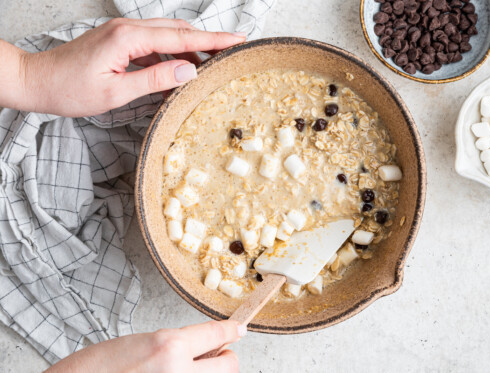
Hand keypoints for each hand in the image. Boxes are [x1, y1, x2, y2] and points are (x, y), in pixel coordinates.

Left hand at [10, 18, 245, 116]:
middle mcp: (127, 28)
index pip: (182, 37)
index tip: (238, 40)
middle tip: (231, 52)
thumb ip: (155, 78)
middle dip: (207, 41)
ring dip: (189, 48)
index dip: (213, 40)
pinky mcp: (118, 40)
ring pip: (167, 34)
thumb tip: (190, 70)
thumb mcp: (116, 91)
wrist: (38, 80)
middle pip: (178, 30)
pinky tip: (179, 68)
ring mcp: (122, 32)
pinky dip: (171, 53)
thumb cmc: (71, 89)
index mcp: (129, 38)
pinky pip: (153, 42)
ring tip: (208, 66)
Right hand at [46, 320, 245, 372]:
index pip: (216, 333)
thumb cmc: (92, 370)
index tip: (238, 329)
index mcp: (168, 346)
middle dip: (225, 359)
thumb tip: (201, 348)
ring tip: (188, 370)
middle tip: (214, 357)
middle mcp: (180, 372)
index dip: (230, 330)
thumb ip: (173, 345)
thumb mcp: (138, 344)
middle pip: (230, 365)